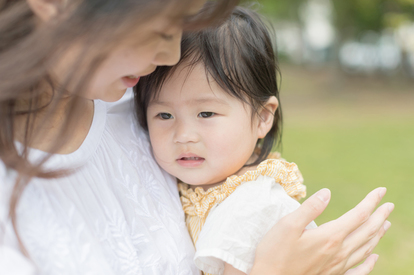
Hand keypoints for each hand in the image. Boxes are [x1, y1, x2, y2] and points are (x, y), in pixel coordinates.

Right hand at [250, 187, 393, 274]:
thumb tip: (327, 192)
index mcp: (330, 236)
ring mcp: (337, 266)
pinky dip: (370, 262)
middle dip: (380, 216)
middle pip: (367, 231)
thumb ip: (309, 208)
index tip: (381, 190)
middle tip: (389, 205)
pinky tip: (374, 257)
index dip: (371, 201)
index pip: (358, 215)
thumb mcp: (287, 225)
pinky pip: (359, 270)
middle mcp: (339, 252)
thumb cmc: (275, 252)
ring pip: (366, 248)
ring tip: (385, 224)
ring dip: (378, 234)